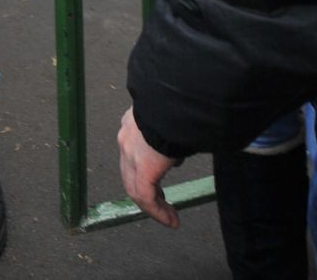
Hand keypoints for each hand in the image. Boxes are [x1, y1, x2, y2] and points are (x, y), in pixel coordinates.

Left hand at [118, 107, 182, 227]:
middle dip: (146, 189)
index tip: (157, 176)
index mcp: (135, 121)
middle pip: (130, 171)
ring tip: (168, 216)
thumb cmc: (183, 99)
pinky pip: (145, 195)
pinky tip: (171, 220)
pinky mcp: (142, 166)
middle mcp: (127, 135)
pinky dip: (157, 210)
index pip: (134, 150)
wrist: (179, 95)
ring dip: (153, 203)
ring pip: (135, 185)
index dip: (144, 166)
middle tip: (160, 202)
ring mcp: (130, 151)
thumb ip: (176, 126)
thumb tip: (189, 133)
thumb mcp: (175, 112)